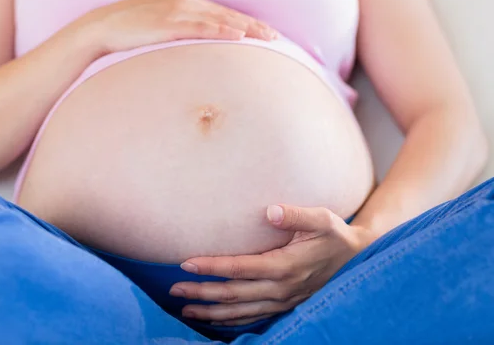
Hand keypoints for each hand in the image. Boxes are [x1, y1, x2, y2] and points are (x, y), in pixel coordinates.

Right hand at [71, 0, 277, 53]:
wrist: (103, 27)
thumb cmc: (131, 30)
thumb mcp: (160, 27)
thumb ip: (181, 32)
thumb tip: (196, 48)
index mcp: (185, 2)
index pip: (223, 13)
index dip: (246, 22)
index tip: (266, 33)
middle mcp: (186, 3)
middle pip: (227, 15)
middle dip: (253, 26)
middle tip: (277, 37)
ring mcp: (177, 12)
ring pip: (219, 20)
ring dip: (245, 29)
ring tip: (266, 38)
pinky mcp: (168, 24)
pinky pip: (200, 28)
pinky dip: (220, 31)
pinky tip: (237, 36)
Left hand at [169, 205, 377, 325]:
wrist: (357, 259)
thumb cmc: (335, 236)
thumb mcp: (322, 219)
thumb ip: (296, 215)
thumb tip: (269, 210)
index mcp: (284, 266)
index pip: (239, 268)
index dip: (212, 266)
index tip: (186, 263)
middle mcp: (280, 288)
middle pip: (233, 294)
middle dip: (202, 292)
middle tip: (174, 289)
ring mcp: (282, 301)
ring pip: (239, 311)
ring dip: (211, 311)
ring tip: (185, 308)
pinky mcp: (284, 306)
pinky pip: (253, 317)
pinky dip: (230, 321)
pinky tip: (214, 320)